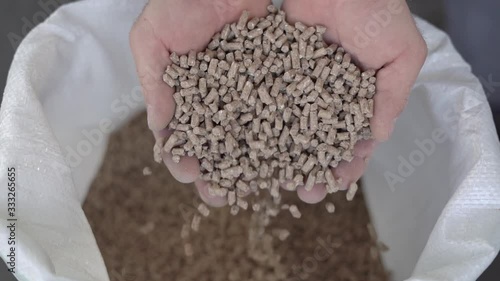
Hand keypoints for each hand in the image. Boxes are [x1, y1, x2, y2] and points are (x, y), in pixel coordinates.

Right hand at [130, 0, 270, 206]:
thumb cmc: (182, 2)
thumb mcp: (152, 37)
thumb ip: (153, 81)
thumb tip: (158, 125)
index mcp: (186, 96)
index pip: (181, 134)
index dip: (181, 156)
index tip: (187, 172)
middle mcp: (218, 100)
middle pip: (217, 144)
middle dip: (217, 170)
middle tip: (220, 196)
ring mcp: (248, 93)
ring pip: (251, 134)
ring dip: (253, 163)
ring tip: (258, 187)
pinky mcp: (275, 80)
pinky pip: (281, 109)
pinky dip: (286, 132)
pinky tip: (291, 153)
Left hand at [281, 0, 426, 201]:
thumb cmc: (378, 11)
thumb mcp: (401, 54)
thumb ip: (393, 96)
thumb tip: (379, 137)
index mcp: (361, 97)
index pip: (356, 138)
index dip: (350, 162)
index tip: (339, 183)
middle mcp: (329, 95)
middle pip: (320, 139)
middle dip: (314, 167)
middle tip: (305, 193)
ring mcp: (301, 84)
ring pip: (291, 125)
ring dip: (285, 153)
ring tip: (277, 179)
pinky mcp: (277, 69)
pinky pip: (269, 98)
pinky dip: (261, 119)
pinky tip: (252, 142)